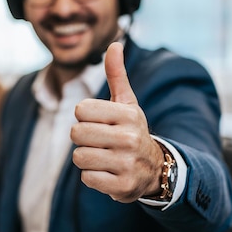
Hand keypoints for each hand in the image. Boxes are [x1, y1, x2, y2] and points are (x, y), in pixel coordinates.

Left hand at [70, 42, 163, 202]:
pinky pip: (87, 178)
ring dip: (86, 158)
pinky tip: (108, 172)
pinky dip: (93, 177)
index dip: (84, 117)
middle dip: (83, 138)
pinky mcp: (123, 187)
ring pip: (79, 157)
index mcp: (128, 114)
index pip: (80, 110)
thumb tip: (114, 44)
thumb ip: (116, 74)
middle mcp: (130, 138)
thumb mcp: (127, 102)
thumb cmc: (131, 130)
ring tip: (104, 156)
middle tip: (100, 141)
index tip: (100, 122)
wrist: (155, 168)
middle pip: (76, 134)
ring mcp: (127, 164)